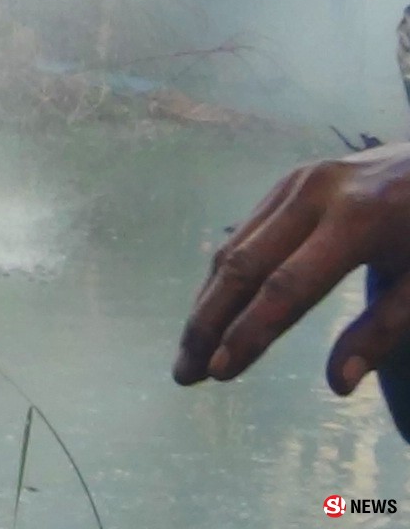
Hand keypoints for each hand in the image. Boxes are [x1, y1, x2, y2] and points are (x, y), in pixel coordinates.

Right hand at [175, 143, 409, 393]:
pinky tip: (214, 308)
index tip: (220, 373)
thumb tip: (338, 384)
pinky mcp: (286, 183)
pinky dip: (224, 277)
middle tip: (185, 373)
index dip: (249, 332)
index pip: (287, 287)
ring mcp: (293, 183)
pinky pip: (245, 233)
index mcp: (356, 221)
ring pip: (234, 249)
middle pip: (243, 266)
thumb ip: (383, 329)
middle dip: (208, 322)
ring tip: (191, 351)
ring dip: (207, 303)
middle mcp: (312, 195)